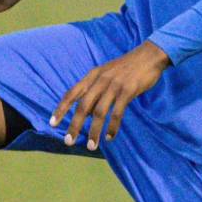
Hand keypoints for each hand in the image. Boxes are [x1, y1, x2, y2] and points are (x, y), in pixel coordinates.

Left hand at [50, 40, 171, 149]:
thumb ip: (94, 91)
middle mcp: (100, 80)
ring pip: (99, 112)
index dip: (61, 109)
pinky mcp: (128, 91)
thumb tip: (84, 114)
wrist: (149, 56)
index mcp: (92, 75)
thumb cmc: (127, 67)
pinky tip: (110, 137)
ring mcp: (114, 85)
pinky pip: (117, 112)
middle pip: (83, 106)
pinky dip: (112, 126)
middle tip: (69, 141)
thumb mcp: (106, 74)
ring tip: (92, 146)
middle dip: (75, 125)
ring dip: (94, 131)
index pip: (72, 93)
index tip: (52, 124)